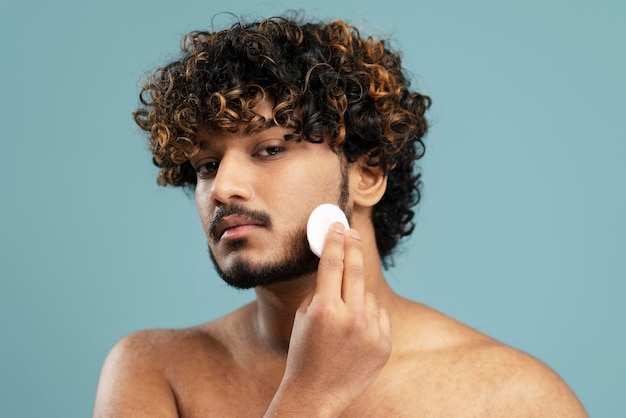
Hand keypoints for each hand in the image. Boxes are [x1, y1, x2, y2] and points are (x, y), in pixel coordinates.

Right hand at [266, 223, 391, 416]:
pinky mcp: (384, 344)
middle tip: (351, 232)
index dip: (335, 240)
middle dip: (352, 246)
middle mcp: (350, 318)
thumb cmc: (304, 352)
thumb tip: (339, 266)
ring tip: (342, 322)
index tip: (338, 225)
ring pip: (367, 295)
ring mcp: (370, 332)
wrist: (316, 393)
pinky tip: (354, 335)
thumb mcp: (304, 317)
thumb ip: (323, 291)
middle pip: (355, 270)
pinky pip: (379, 315)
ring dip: (356, 298)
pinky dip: (368, 317)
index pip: (333, 264)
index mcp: (325, 310)